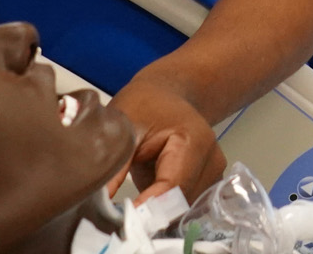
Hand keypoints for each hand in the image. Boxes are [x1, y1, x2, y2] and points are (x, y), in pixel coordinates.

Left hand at [105, 75, 226, 205]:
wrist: (166, 93)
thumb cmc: (146, 104)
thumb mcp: (123, 128)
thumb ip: (113, 169)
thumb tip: (98, 206)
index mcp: (193, 141)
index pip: (172, 189)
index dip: (148, 208)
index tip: (123, 220)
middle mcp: (211, 159)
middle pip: (180, 203)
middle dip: (151, 211)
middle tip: (121, 213)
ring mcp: (213, 172)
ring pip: (184, 208)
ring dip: (158, 210)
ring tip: (134, 200)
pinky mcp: (208, 181)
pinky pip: (186, 204)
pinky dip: (165, 205)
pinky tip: (149, 195)